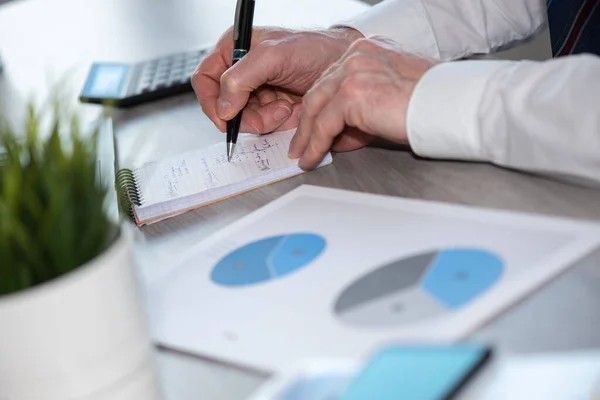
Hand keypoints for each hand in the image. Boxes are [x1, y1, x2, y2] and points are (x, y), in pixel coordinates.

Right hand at [191, 26, 363, 134]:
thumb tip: (224, 108)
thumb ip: (241, 77)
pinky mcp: (273, 108)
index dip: (211, 102)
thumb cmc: (316, 50)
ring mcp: (258, 91)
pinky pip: (264, 126)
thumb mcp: (274, 56)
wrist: (347, 68)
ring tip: (287, 107)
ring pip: (245, 120)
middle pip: (225, 106)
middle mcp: (243, 71)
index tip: (226, 119)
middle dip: (247, 115)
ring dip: (266, 120)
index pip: (205, 79)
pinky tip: (292, 111)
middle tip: (271, 112)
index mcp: (234, 49)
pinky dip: (277, 124)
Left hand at [288, 37, 436, 169]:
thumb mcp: (391, 95)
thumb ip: (364, 105)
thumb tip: (344, 132)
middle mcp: (357, 56)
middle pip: (319, 91)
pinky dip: (315, 145)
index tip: (312, 126)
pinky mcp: (352, 94)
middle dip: (307, 122)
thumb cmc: (432, 103)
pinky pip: (323, 125)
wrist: (450, 105)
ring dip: (307, 136)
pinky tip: (312, 158)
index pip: (332, 79)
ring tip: (302, 155)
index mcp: (367, 51)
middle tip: (300, 143)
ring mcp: (353, 72)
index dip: (320, 107)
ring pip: (316, 107)